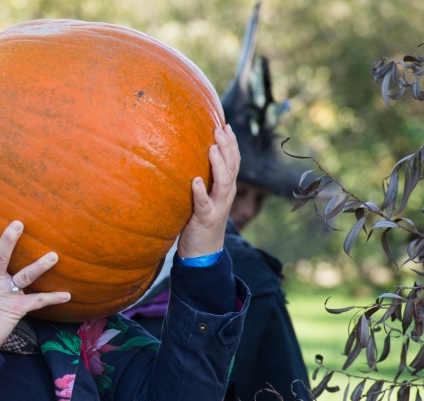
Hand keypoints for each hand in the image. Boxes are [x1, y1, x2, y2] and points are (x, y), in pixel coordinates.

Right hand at [0, 217, 70, 349]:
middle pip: (0, 257)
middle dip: (9, 240)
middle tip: (18, 223)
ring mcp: (5, 294)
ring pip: (24, 276)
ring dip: (40, 266)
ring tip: (54, 256)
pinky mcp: (16, 308)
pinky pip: (37, 301)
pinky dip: (53, 298)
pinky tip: (68, 295)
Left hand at [177, 124, 240, 257]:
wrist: (204, 252)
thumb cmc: (200, 220)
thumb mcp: (206, 196)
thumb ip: (205, 179)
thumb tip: (190, 157)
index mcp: (226, 188)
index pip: (233, 161)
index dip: (231, 143)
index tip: (225, 125)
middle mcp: (226, 195)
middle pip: (231, 167)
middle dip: (227, 146)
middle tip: (219, 128)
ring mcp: (218, 206)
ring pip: (224, 182)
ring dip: (218, 164)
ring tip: (211, 148)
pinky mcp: (206, 219)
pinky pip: (204, 204)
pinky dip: (200, 192)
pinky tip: (195, 181)